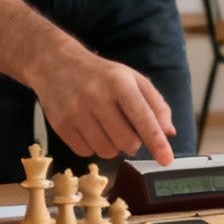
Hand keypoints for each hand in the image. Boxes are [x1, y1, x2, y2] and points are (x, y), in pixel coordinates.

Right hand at [31, 48, 175, 162]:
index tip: (166, 160)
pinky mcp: (61, 124)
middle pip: (127, 142)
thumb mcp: (132, 79)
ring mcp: (76, 111)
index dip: (157, 142)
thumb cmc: (101, 74)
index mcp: (120, 82)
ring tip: (107, 126)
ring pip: (107, 151)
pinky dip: (93, 146)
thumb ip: (155, 104)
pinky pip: (86, 153)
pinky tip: (90, 128)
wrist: (55, 63)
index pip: (143, 118)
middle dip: (133, 143)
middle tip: (128, 130)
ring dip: (113, 146)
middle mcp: (97, 96)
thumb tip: (168, 132)